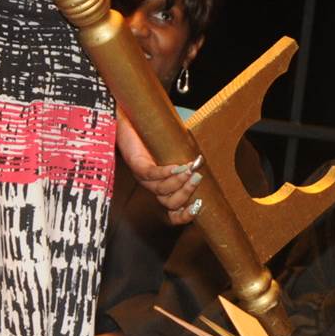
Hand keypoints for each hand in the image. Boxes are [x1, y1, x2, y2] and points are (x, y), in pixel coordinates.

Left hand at [115, 109, 201, 225]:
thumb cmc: (153, 134)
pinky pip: (151, 173)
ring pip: (162, 190)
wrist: (128, 119)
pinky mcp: (135, 164)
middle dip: (187, 192)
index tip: (199, 206)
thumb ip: (188, 157)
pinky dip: (166, 172)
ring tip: (191, 168)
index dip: (185, 215)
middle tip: (198, 177)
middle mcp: (152, 185)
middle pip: (170, 203)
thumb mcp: (175, 150)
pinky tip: (177, 166)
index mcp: (162, 186)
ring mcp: (142, 177)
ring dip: (179, 181)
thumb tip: (206, 159)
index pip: (172, 212)